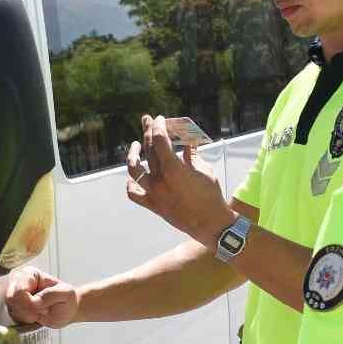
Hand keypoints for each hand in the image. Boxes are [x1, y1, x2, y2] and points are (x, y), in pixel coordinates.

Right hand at [4, 266, 80, 327]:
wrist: (67, 310)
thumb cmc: (67, 299)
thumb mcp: (66, 294)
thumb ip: (50, 295)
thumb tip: (34, 302)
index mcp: (30, 274)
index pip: (19, 290)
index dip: (29, 304)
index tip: (40, 310)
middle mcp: (19, 283)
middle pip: (11, 299)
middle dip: (26, 311)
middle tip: (39, 314)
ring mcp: (15, 296)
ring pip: (11, 310)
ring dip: (26, 317)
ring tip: (39, 314)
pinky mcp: (14, 307)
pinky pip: (13, 317)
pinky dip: (24, 321)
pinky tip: (34, 318)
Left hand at [125, 115, 233, 245]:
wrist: (210, 224)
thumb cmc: (211, 195)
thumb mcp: (204, 170)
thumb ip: (192, 154)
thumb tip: (188, 141)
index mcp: (173, 169)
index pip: (159, 140)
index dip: (158, 126)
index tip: (160, 119)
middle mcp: (159, 180)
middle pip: (148, 150)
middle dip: (147, 132)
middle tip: (147, 120)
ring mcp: (154, 193)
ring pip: (135, 169)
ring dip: (133, 154)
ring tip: (135, 145)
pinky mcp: (153, 205)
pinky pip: (134, 193)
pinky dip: (131, 183)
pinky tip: (134, 175)